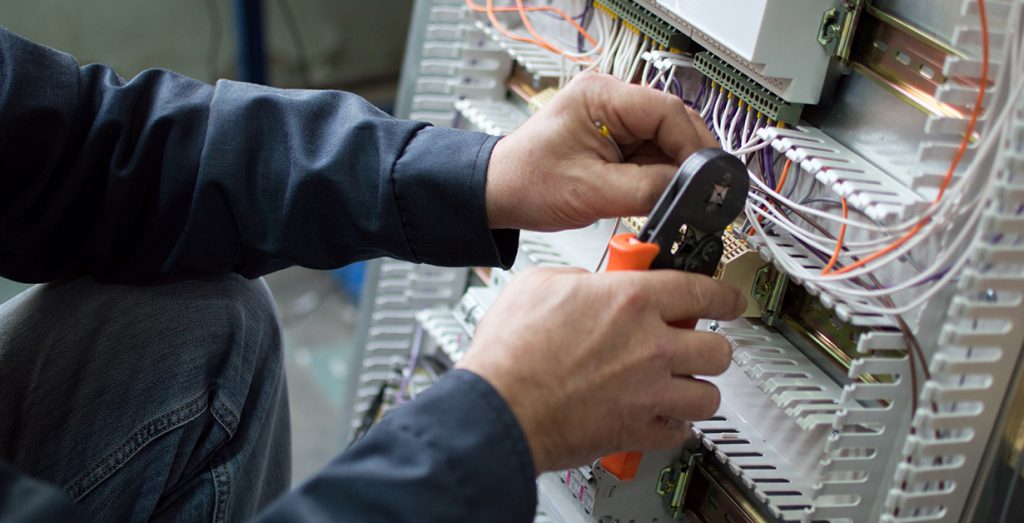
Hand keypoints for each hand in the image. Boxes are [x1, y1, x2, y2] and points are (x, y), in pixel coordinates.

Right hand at [457, 268, 745, 471]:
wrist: (498, 407)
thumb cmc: (509, 352)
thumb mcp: (539, 285)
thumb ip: (578, 280)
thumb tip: (589, 285)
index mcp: (630, 301)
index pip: (701, 292)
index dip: (723, 296)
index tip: (729, 301)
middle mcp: (650, 345)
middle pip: (717, 347)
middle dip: (711, 346)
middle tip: (696, 345)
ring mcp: (649, 391)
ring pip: (709, 395)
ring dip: (698, 389)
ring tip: (681, 384)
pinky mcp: (637, 430)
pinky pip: (678, 432)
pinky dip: (673, 426)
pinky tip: (659, 417)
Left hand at [485, 72, 717, 231]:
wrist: (500, 193)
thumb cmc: (528, 182)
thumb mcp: (592, 191)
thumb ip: (647, 189)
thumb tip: (689, 191)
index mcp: (601, 95)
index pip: (668, 111)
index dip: (692, 146)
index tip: (704, 178)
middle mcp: (611, 99)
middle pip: (674, 123)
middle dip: (688, 159)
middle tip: (698, 193)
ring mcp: (615, 119)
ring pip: (668, 141)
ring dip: (674, 170)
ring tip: (671, 198)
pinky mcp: (617, 139)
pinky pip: (653, 154)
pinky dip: (661, 175)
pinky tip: (657, 194)